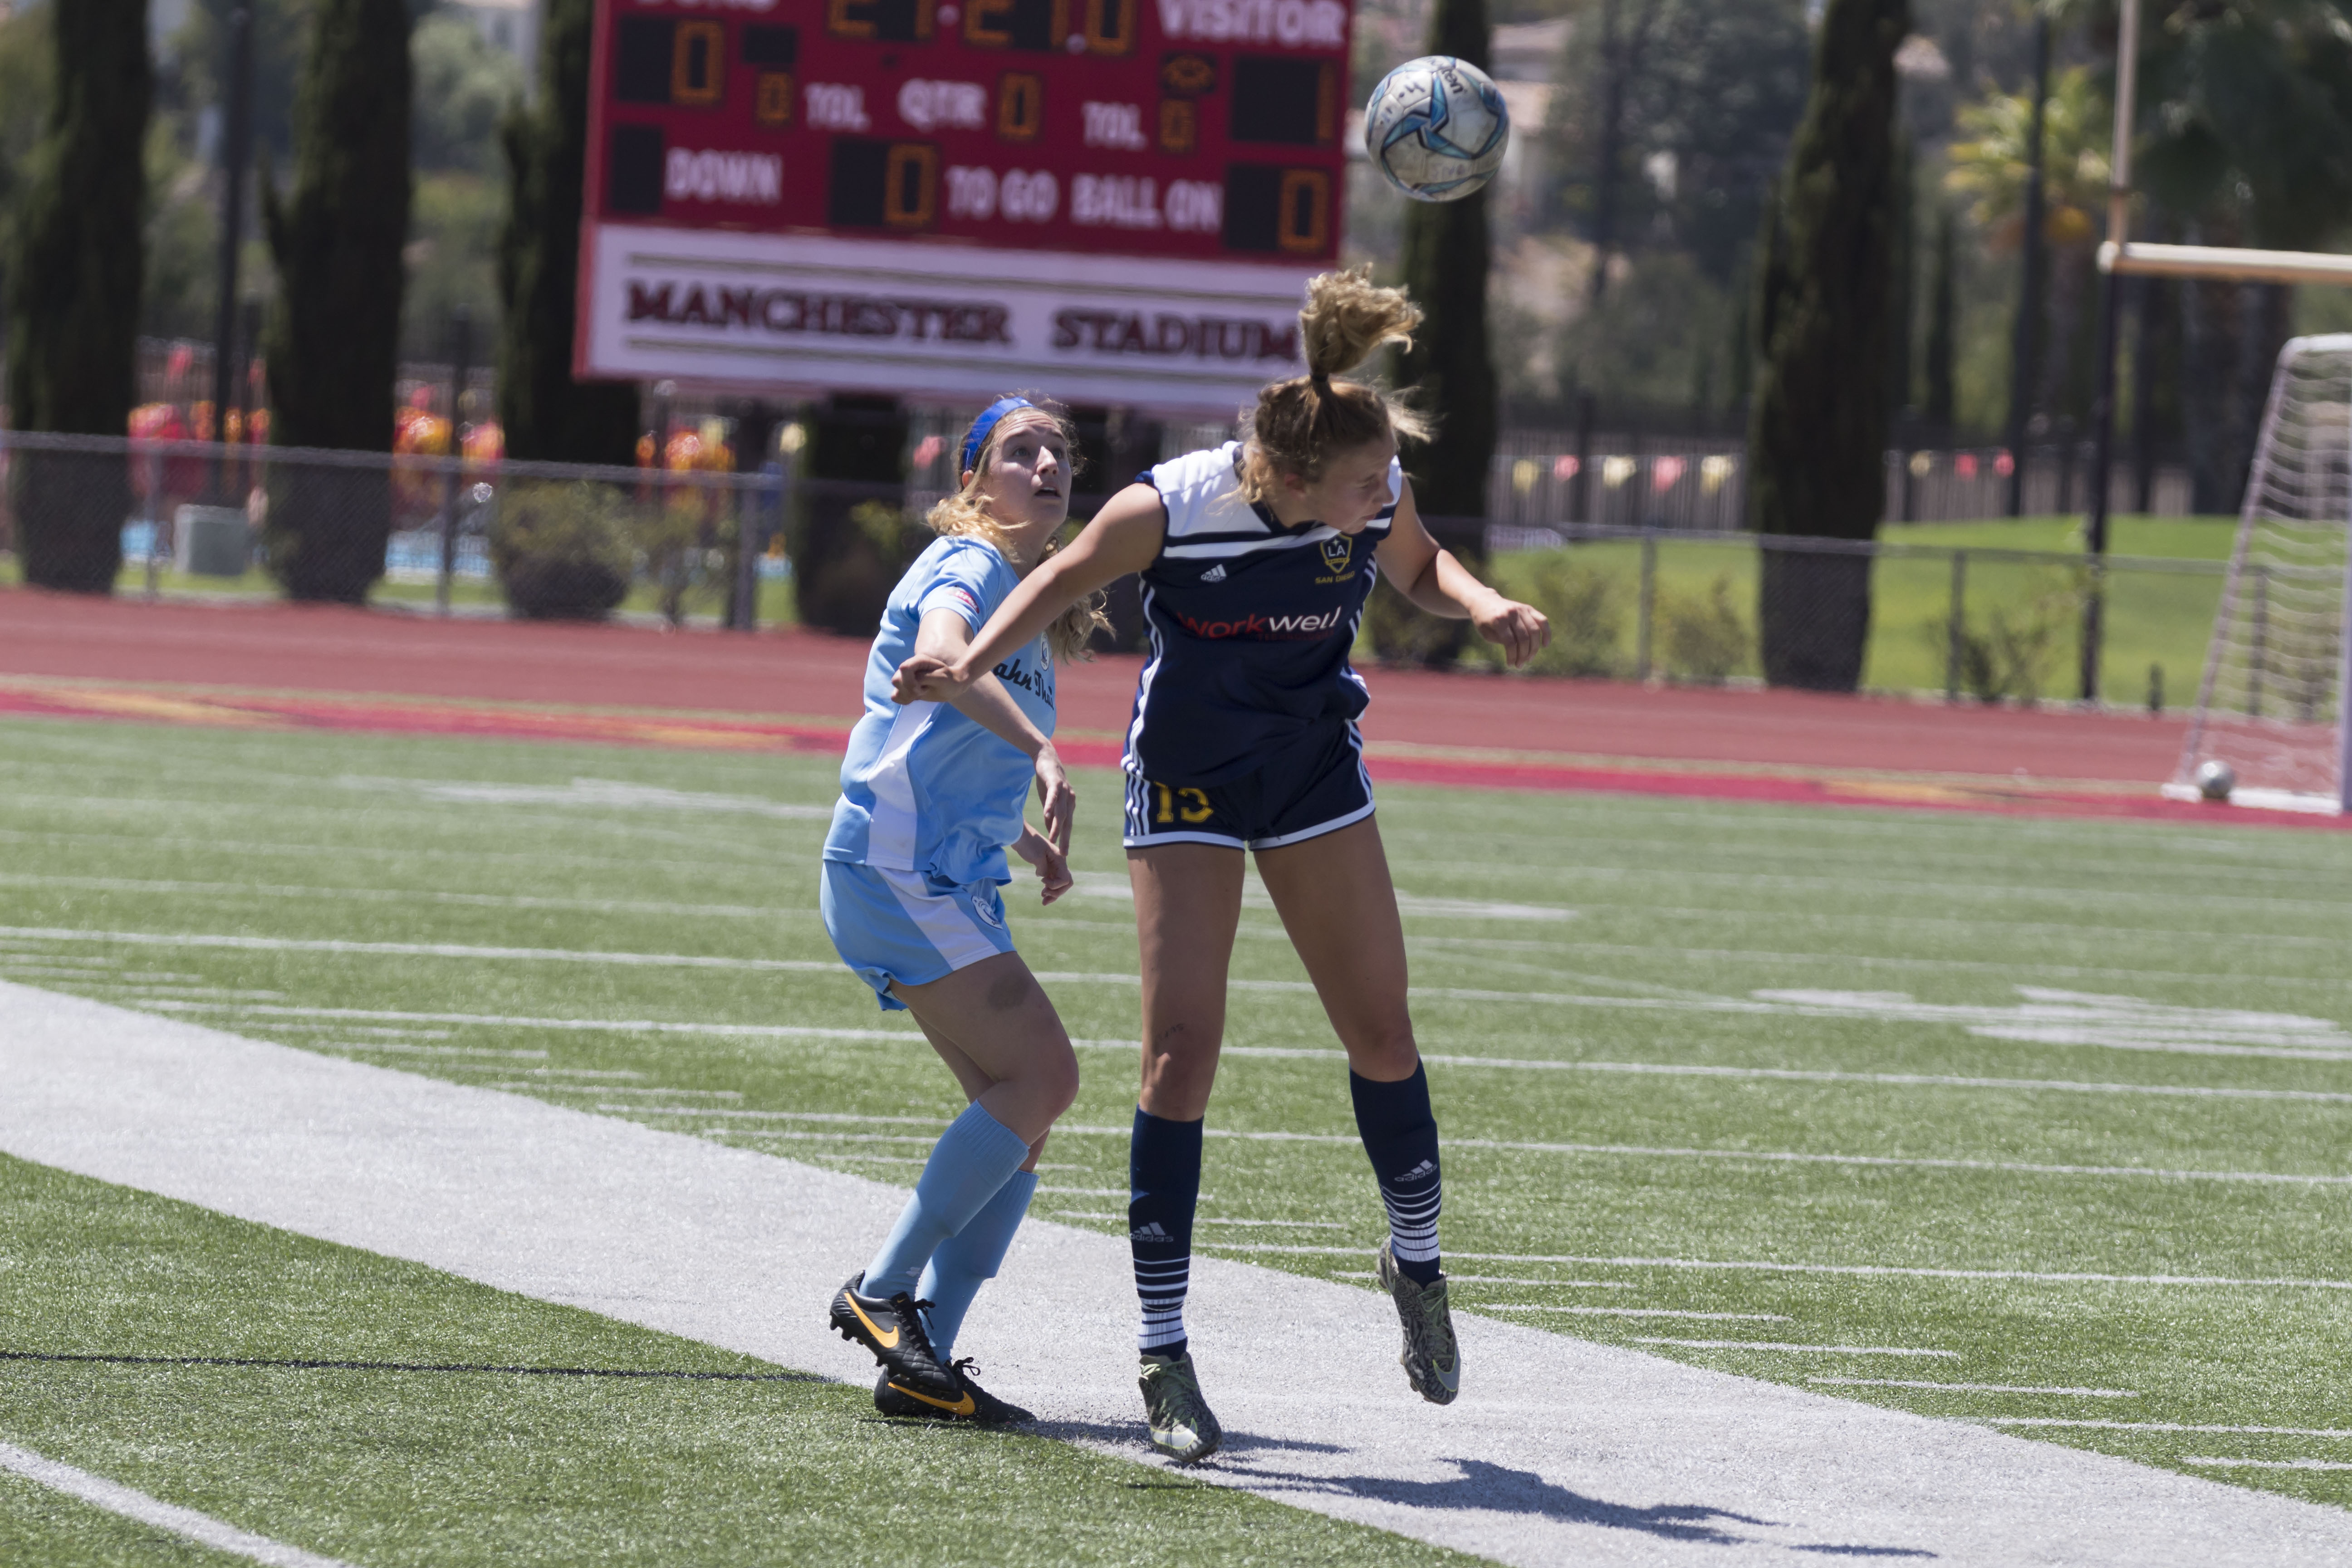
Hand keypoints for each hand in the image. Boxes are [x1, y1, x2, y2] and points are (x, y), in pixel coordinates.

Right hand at [892, 653, 970, 705]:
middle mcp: (910, 667)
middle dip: (909, 690)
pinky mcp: (904, 688)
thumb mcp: (941, 678)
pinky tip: (916, 698)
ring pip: (895, 689)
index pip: (904, 668)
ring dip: (908, 696)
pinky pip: (895, 697)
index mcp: (919, 661)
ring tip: (921, 692)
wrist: (952, 686)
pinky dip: (904, 700)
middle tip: (923, 691)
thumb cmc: (949, 680)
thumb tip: (911, 682)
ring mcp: (905, 677)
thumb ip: (923, 678)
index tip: (922, 689)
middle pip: (896, 680)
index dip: (910, 682)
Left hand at [1012, 826, 1072, 903]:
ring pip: (1058, 884)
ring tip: (1043, 900)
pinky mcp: (1046, 868)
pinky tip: (1042, 894)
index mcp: (1060, 859)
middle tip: (1044, 895)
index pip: (1065, 879)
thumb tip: (1044, 877)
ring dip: (1053, 893)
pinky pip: (1051, 881)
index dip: (1055, 885)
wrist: (1019, 835)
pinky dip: (1048, 889)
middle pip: (1065, 883)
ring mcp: (1053, 866)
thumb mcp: (1037, 857)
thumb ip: (1044, 869)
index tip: (1042, 881)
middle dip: (1056, 892)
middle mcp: (1059, 863)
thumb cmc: (1028, 843)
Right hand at [1032, 741, 1073, 856]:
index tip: (1064, 853)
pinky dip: (1050, 806)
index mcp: (1068, 804)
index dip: (1066, 839)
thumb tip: (1050, 829)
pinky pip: (1053, 796)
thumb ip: (1050, 814)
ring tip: (1053, 839)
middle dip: (1065, 838)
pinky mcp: (1055, 782)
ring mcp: (1063, 790)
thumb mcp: (1048, 800)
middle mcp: (1069, 799)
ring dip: (1056, 826)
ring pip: (1060, 812)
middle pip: (1067, 822)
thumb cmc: (1047, 780)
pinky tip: (1046, 816)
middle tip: (1063, 852)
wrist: (1045, 758)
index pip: (1068, 825)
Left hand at [1475, 595, 1549, 668]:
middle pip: (1524, 638)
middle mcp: (1511, 613)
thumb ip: (1501, 641)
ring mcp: (1521, 609)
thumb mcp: (1486, 633)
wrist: (1483, 601)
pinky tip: (1545, 644)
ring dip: (1534, 648)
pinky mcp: (1527, 608)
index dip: (1512, 656)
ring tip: (1529, 658)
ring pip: (1534, 631)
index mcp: (1498, 620)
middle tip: (1520, 664)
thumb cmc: (1483, 620)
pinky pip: (1542, 620)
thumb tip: (1519, 652)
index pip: (1510, 642)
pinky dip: (1546, 632)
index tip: (1511, 664)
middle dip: (1523, 654)